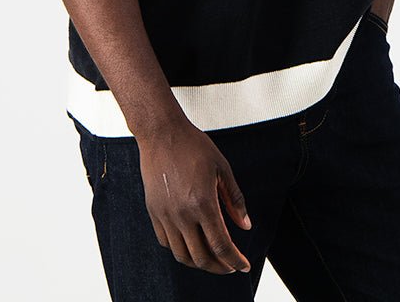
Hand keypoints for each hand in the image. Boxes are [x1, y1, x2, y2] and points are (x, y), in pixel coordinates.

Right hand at [136, 119, 251, 274]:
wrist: (161, 133)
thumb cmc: (192, 145)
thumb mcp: (222, 168)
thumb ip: (234, 199)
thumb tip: (245, 225)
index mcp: (203, 203)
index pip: (221, 245)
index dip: (235, 260)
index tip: (243, 265)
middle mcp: (182, 214)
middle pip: (202, 257)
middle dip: (220, 267)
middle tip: (230, 265)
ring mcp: (165, 215)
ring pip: (182, 255)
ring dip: (199, 263)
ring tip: (212, 258)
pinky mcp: (154, 212)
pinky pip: (166, 242)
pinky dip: (180, 250)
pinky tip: (191, 243)